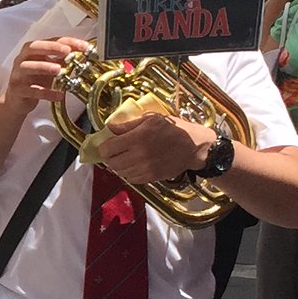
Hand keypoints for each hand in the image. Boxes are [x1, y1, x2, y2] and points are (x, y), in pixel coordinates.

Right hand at [0, 37, 89, 117]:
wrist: (17, 100)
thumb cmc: (34, 80)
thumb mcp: (50, 68)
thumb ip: (63, 60)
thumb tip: (83, 55)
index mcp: (33, 50)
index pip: (51, 40)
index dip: (67, 42)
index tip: (83, 46)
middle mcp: (23, 59)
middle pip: (33, 48)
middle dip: (51, 48)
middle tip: (66, 51)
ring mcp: (18, 74)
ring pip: (28, 67)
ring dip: (44, 67)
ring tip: (59, 70)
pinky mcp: (18, 90)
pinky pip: (32, 90)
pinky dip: (46, 92)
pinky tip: (58, 95)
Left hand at [100, 112, 216, 185]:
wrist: (193, 146)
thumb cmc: (174, 129)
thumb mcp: (152, 119)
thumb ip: (128, 124)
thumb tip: (110, 127)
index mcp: (137, 138)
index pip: (107, 149)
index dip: (104, 147)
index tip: (107, 144)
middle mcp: (139, 155)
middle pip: (111, 163)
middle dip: (110, 157)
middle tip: (115, 152)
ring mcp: (145, 168)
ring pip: (120, 173)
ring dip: (119, 166)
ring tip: (126, 158)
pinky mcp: (151, 177)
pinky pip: (131, 179)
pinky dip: (129, 173)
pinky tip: (135, 165)